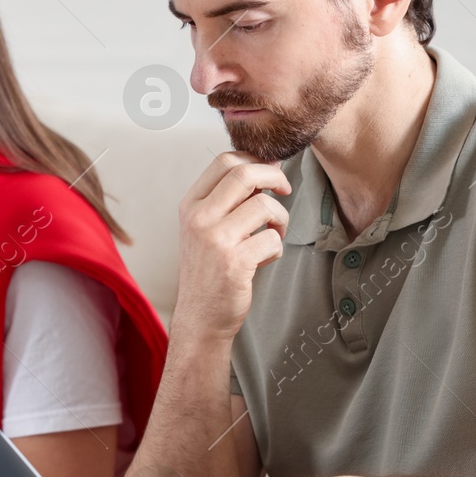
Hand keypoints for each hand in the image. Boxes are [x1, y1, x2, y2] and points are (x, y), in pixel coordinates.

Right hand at [170, 151, 291, 342]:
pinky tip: (263, 259)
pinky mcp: (234, 262)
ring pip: (265, 205)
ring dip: (280, 217)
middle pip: (245, 173)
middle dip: (275, 176)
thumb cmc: (209, 269)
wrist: (200, 316)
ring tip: (273, 234)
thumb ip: (229, 198)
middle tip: (284, 189)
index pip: (224, 161)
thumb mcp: (206, 227)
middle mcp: (199, 218)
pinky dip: (276, 248)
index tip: (270, 173)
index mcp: (191, 205)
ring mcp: (215, 240)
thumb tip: (268, 163)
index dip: (255, 160)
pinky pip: (273, 239)